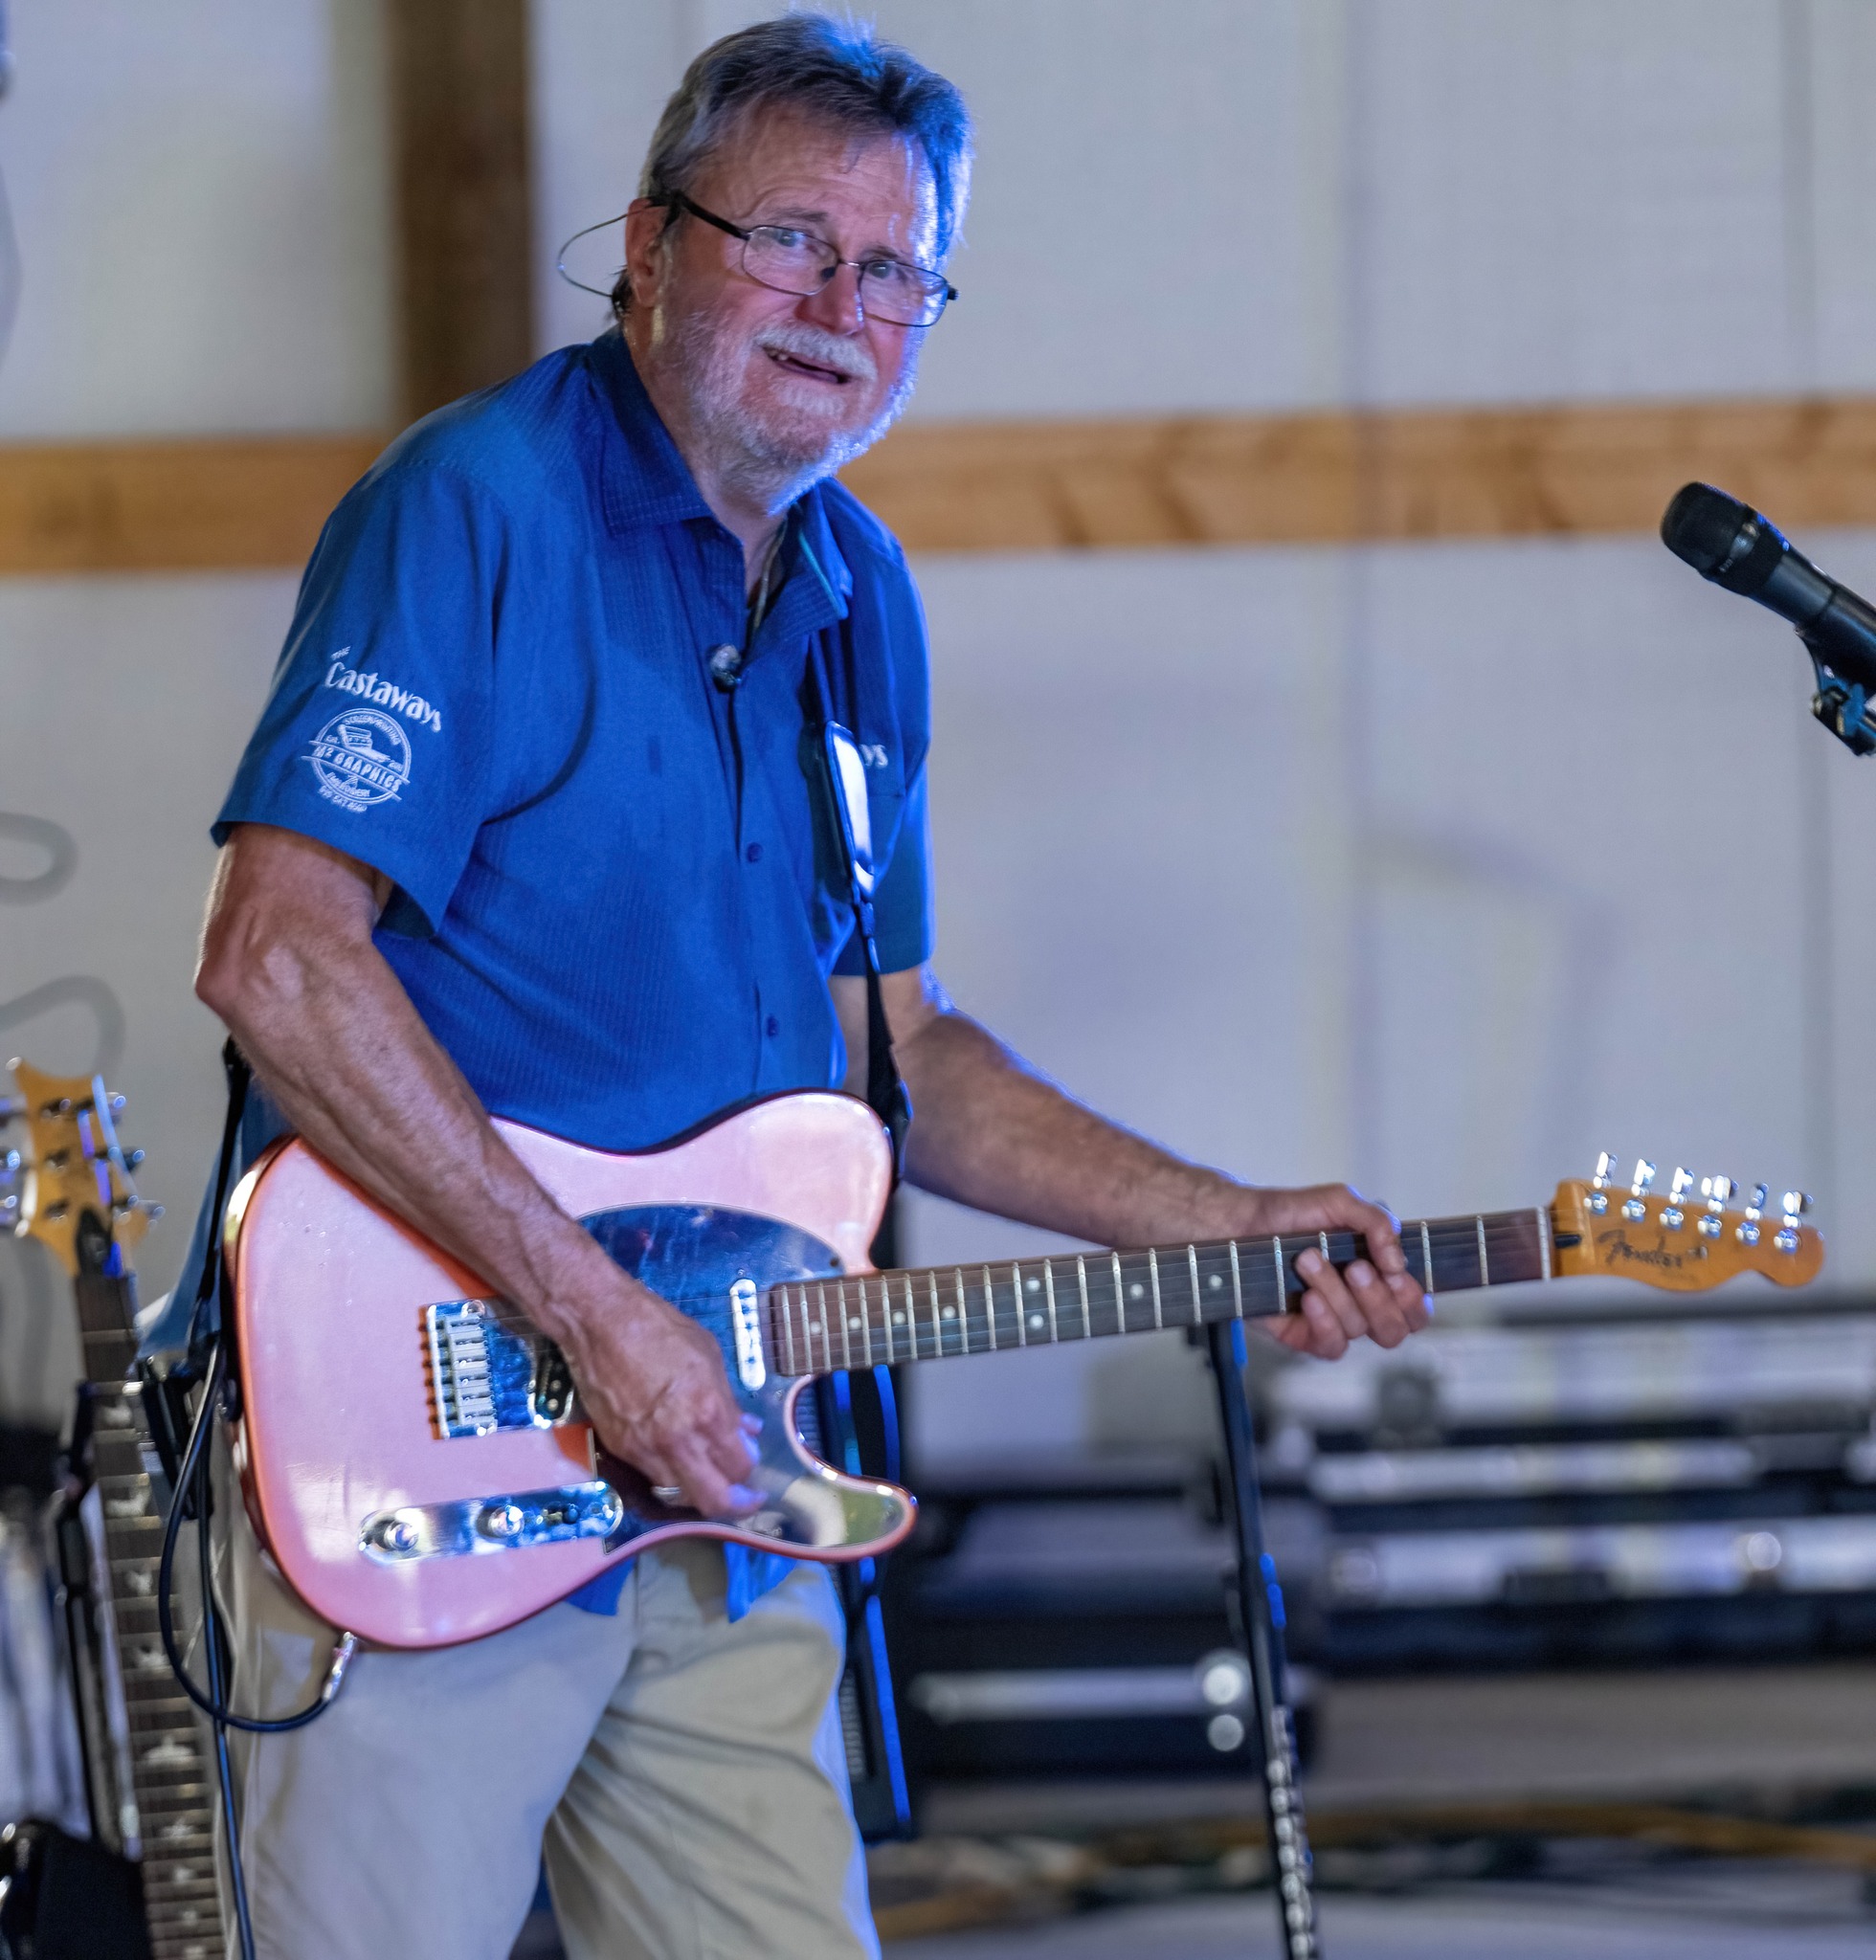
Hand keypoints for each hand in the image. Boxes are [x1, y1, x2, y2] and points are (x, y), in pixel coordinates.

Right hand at [551, 1267, 761, 1518]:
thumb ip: (730, 1401)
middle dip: (734, 1504)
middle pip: (713, 1499)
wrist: (601, 1323)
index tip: (752, 1463)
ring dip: (699, 1487)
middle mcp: (679, 1440)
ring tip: (709, 1472)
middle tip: (743, 1497)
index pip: (739, 1466)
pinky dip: (671, 1474)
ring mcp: (646, 1449)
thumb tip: (747, 1430)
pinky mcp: (620, 1449)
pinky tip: (679, 1458)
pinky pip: (653, 1476)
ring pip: (681, 1493)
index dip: (751, 1470)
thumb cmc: (660, 1329)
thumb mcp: (709, 1357)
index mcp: (708, 1412)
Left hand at [1231, 1182, 1430, 1358]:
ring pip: (1358, 1329)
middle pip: (1396, 1329)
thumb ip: (1377, 1222)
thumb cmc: (1290, 1212)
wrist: (1239, 1223)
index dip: (1411, 1297)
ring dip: (1336, 1293)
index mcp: (1377, 1274)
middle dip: (1379, 1300)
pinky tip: (1309, 1299)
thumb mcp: (1339, 1202)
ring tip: (1307, 1260)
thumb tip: (1396, 1261)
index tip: (1390, 1270)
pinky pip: (1331, 1347)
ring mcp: (1331, 1320)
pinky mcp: (1302, 1334)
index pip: (1414, 1306)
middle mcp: (1358, 1302)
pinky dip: (1325, 1322)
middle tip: (1355, 1268)